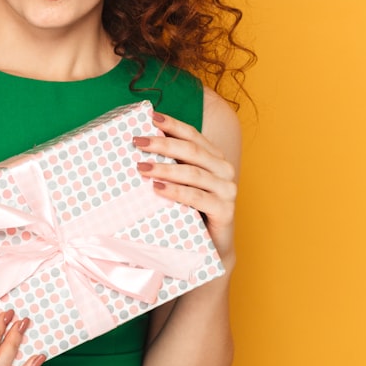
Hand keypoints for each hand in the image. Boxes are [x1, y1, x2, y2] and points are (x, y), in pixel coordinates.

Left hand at [135, 110, 238, 261]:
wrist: (211, 249)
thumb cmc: (191, 213)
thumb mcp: (181, 184)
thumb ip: (171, 166)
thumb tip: (137, 148)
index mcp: (214, 158)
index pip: (192, 135)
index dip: (172, 125)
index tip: (150, 117)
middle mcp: (224, 169)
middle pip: (191, 151)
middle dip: (162, 144)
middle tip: (137, 142)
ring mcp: (227, 190)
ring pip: (193, 173)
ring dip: (165, 168)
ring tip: (141, 167)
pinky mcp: (225, 210)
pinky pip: (197, 197)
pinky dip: (176, 192)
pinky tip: (157, 189)